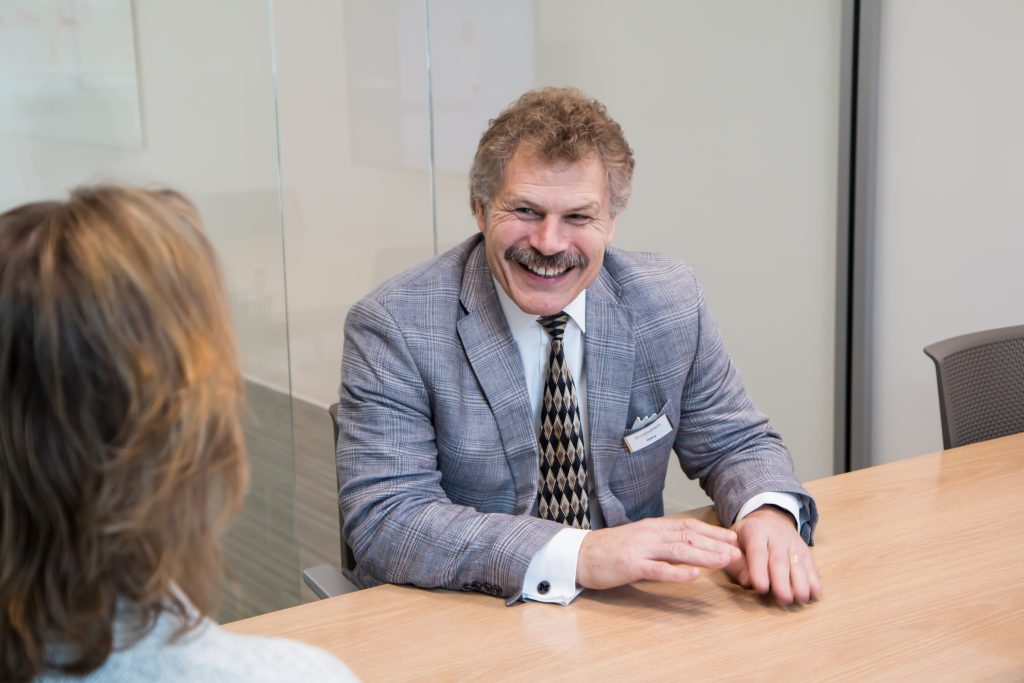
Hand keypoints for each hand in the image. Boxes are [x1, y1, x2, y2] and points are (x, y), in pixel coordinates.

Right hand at [576, 516, 740, 589]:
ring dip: (705, 555)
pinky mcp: (630, 565)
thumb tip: (687, 548)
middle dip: (716, 543)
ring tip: (725, 560)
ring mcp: (640, 548)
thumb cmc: (610, 549)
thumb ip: (662, 542)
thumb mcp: (639, 540)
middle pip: (689, 536)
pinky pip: (658, 569)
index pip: (689, 526)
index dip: (713, 531)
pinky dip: (678, 573)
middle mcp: (650, 533)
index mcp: (653, 526)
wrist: (578, 554)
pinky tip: (694, 576)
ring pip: (679, 550)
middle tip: (738, 551)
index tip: (733, 538)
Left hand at [726, 506, 820, 604]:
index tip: (761, 588)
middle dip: (783, 580)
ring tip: (800, 598)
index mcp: (755, 531)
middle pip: (780, 559)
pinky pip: (811, 566)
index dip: (759, 570)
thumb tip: (747, 582)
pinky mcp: (806, 551)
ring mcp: (794, 543)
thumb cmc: (746, 537)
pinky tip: (815, 594)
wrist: (769, 517)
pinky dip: (814, 580)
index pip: (757, 551)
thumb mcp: (733, 543)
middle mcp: (777, 536)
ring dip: (801, 582)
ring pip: (798, 563)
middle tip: (784, 598)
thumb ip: (736, 563)